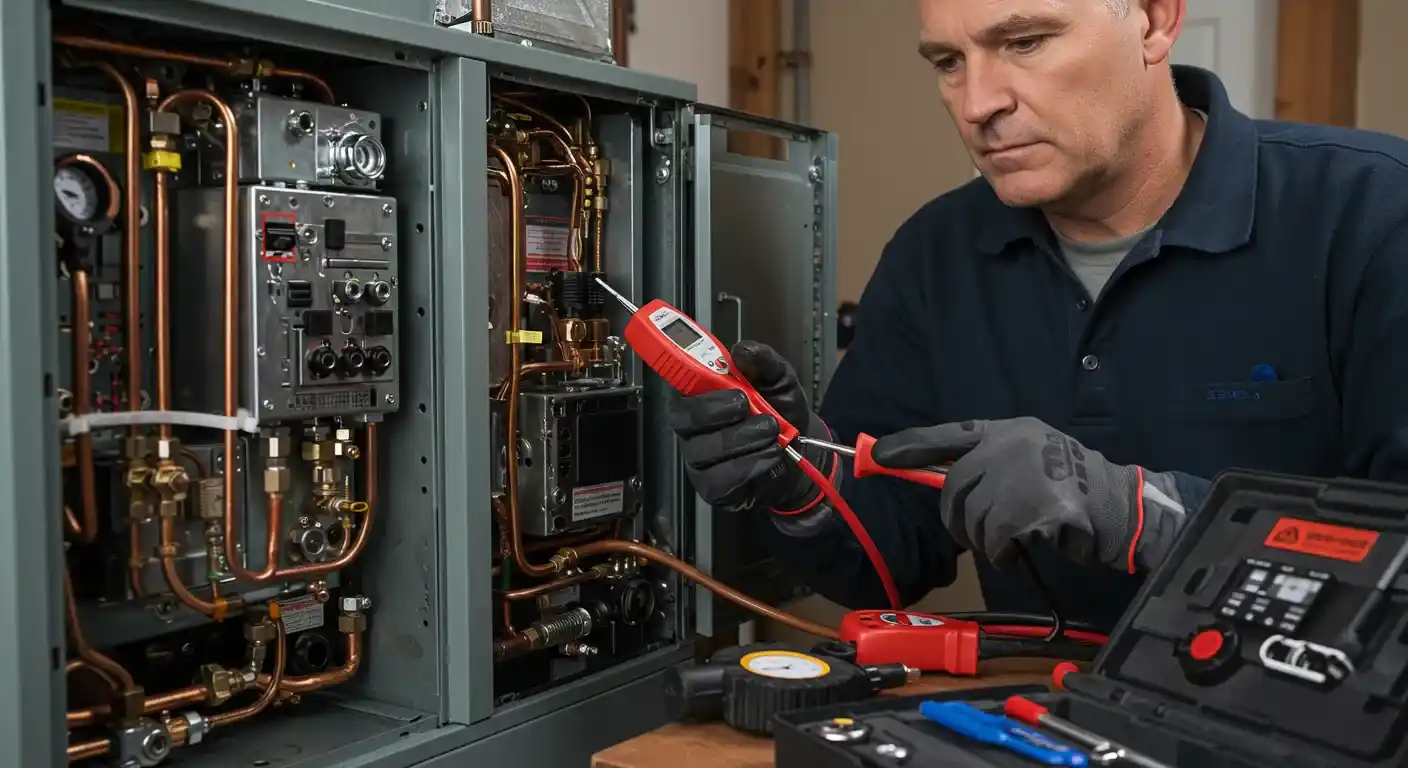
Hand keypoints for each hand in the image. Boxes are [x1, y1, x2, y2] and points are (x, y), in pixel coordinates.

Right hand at [667, 341, 833, 512]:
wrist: (802, 452)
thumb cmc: (781, 412)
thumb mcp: (779, 380)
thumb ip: (763, 361)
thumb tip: (741, 350)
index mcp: (701, 394)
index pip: (676, 381)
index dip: (684, 375)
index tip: (716, 376)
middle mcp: (693, 426)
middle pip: (682, 417)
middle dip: (715, 410)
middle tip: (747, 405)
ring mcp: (699, 459)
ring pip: (703, 449)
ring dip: (742, 438)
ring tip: (772, 431)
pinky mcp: (712, 486)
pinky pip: (719, 478)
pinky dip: (749, 465)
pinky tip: (770, 455)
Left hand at [870, 417, 1187, 571]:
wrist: (1121, 508)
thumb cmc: (1073, 489)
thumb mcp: (1031, 460)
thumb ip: (991, 466)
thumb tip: (946, 487)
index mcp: (1009, 430)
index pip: (950, 435)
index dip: (911, 445)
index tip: (878, 455)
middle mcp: (1010, 446)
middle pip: (955, 489)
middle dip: (959, 519)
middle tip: (981, 534)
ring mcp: (1020, 475)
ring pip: (972, 520)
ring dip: (988, 541)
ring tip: (1017, 538)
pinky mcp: (1029, 509)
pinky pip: (994, 542)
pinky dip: (1005, 556)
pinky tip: (1026, 549)